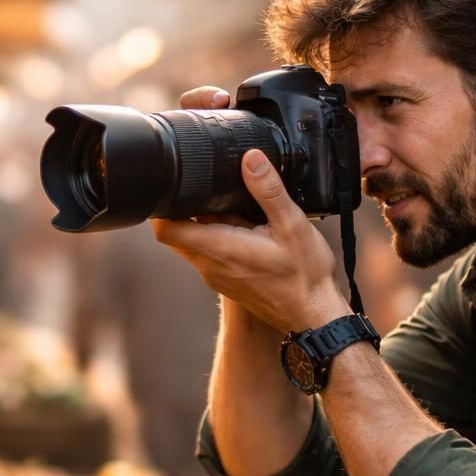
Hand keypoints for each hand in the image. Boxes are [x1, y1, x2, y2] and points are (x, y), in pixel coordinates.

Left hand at [152, 148, 350, 332]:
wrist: (313, 316)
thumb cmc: (304, 276)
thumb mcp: (292, 224)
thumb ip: (268, 190)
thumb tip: (250, 159)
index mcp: (219, 249)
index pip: (166, 230)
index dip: (161, 207)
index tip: (174, 187)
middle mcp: (210, 266)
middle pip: (176, 234)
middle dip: (186, 210)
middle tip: (212, 192)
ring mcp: (216, 277)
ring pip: (193, 244)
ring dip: (204, 225)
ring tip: (234, 209)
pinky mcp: (226, 282)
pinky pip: (208, 256)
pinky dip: (216, 239)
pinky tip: (245, 230)